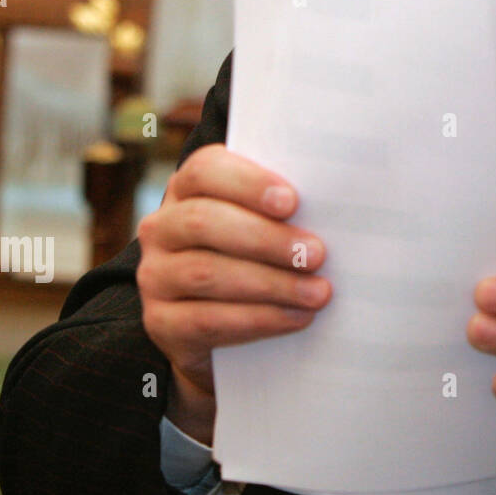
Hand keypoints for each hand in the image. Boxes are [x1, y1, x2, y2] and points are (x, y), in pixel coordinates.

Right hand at [136, 144, 331, 444]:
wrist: (218, 324)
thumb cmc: (257, 253)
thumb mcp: (267, 222)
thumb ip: (286, 206)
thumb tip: (340, 202)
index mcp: (189, 188)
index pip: (205, 170)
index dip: (248, 183)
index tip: (292, 201)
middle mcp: (162, 226)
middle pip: (206, 222)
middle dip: (267, 239)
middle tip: (317, 254)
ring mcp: (155, 275)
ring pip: (206, 273)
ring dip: (271, 283)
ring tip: (319, 292)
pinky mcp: (160, 322)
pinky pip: (206, 320)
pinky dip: (258, 319)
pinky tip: (296, 317)